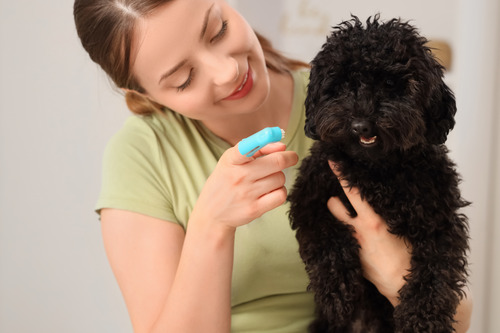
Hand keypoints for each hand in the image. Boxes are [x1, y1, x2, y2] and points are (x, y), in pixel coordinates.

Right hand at [191, 142, 297, 230]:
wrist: (211, 213)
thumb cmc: (225, 182)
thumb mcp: (231, 161)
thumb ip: (256, 149)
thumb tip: (282, 147)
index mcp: (231, 160)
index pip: (247, 146)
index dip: (265, 139)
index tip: (277, 137)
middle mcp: (239, 175)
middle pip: (277, 162)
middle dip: (289, 158)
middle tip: (291, 158)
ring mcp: (246, 194)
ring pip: (280, 178)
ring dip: (280, 177)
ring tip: (269, 180)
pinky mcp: (254, 209)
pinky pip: (281, 195)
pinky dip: (280, 192)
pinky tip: (270, 192)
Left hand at [327, 161, 411, 305]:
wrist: (402, 286)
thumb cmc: (410, 257)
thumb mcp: (404, 229)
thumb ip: (391, 213)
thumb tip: (388, 198)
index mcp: (373, 220)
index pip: (352, 191)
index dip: (340, 174)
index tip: (332, 161)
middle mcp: (357, 230)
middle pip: (333, 204)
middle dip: (334, 199)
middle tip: (341, 198)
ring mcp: (351, 243)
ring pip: (335, 220)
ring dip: (338, 216)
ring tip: (348, 218)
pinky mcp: (349, 255)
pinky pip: (341, 238)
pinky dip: (345, 233)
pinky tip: (355, 237)